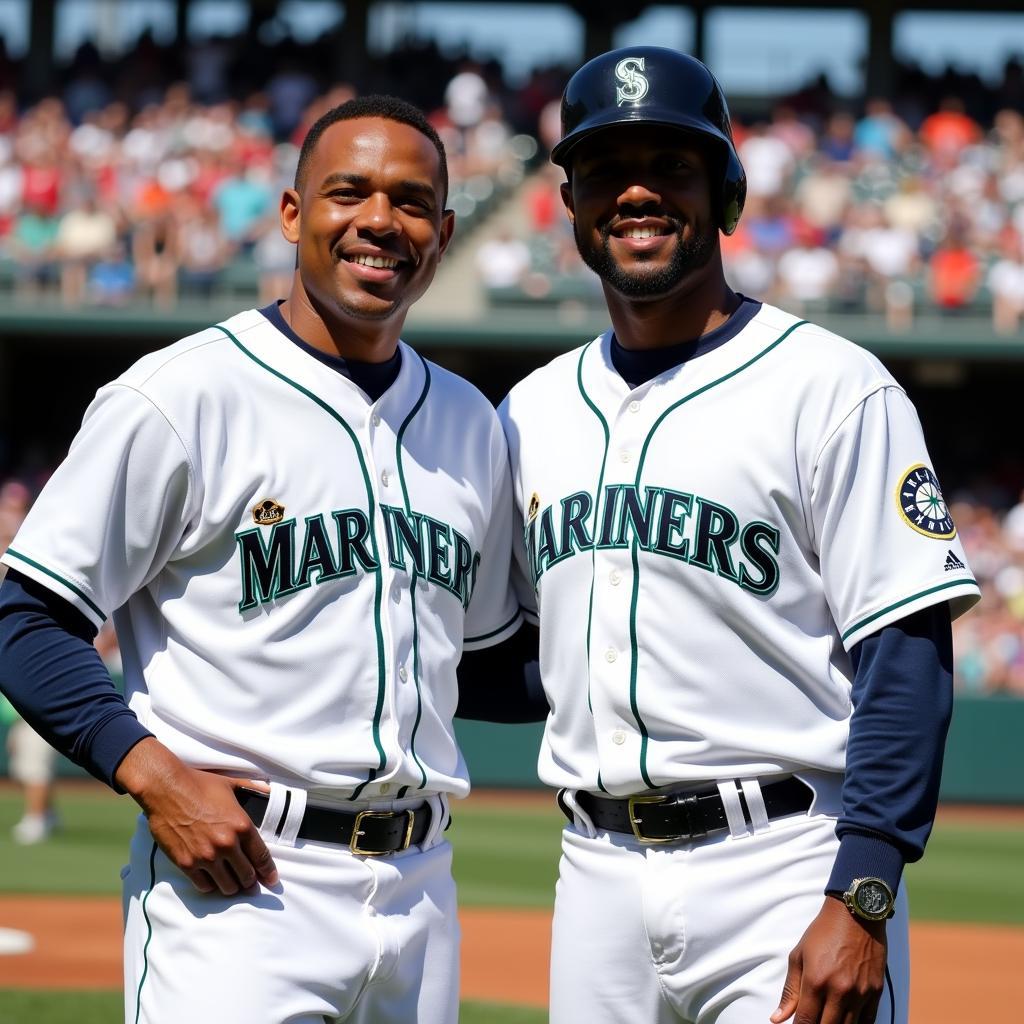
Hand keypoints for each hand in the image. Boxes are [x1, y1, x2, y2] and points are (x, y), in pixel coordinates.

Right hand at [116, 738, 278, 895]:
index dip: (268, 872)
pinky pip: (204, 886)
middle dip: (250, 883)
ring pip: (227, 886)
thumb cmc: (199, 784)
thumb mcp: (230, 784)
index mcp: (242, 826)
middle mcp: (227, 844)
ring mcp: (206, 856)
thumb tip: (267, 789)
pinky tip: (211, 880)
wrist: (166, 789)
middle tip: (250, 885)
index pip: (261, 857)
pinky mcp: (186, 864)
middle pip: (246, 876)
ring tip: (231, 884)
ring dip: (231, 887)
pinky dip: (210, 885)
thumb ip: (251, 788)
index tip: (271, 880)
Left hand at [770, 895, 887, 1023]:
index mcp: (815, 981)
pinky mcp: (875, 992)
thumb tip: (778, 1018)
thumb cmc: (822, 933)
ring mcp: (860, 994)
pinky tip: (846, 1023)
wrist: (855, 914)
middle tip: (811, 1022)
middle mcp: (839, 991)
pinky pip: (868, 1023)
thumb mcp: (799, 956)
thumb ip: (790, 990)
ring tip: (826, 1020)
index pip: (805, 1022)